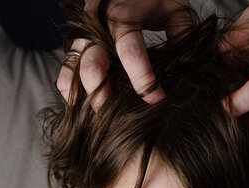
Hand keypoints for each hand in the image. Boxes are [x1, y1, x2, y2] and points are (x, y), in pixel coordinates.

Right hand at [56, 0, 191, 109]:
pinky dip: (74, 92)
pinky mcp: (76, 47)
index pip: (129, 52)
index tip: (157, 98)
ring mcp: (82, 38)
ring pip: (70, 72)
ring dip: (84, 97)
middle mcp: (95, 27)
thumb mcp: (174, 7)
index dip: (143, 80)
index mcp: (120, 15)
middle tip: (119, 114)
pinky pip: (66, 73)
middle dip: (104, 94)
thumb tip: (182, 67)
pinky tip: (90, 106)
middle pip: (90, 66)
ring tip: (102, 114)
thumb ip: (180, 34)